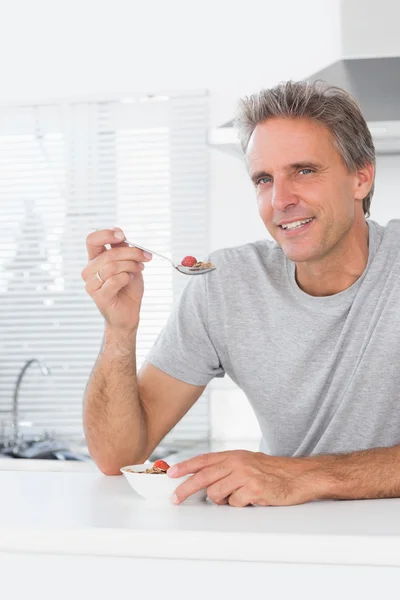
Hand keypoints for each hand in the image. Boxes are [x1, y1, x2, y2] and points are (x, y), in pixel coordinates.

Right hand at [82, 228, 152, 329]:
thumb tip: (119, 232)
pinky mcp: (99, 296)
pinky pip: (114, 280)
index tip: (122, 235)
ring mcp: (92, 284)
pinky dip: (126, 278)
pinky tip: (129, 280)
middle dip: (131, 253)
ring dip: (130, 266)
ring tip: (138, 269)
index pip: (92, 240)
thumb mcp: (128, 263)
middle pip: (109, 254)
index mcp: (95, 260)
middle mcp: (90, 271)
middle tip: (145, 257)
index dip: (106, 234)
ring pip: (112, 266)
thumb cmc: (128, 288)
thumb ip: (122, 248)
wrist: (129, 312)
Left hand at [168, 450, 325, 506]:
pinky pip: (235, 503)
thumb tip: (205, 483)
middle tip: (175, 499)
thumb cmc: (273, 471)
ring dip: (223, 501)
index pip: (204, 460)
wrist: (298, 476)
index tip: (171, 474)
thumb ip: (227, 469)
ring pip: (217, 494)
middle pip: (203, 477)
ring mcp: (245, 475)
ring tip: (238, 497)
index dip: (186, 467)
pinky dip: (240, 505)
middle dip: (186, 489)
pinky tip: (252, 499)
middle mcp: (237, 463)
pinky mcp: (254, 489)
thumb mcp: (247, 462)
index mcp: (234, 455)